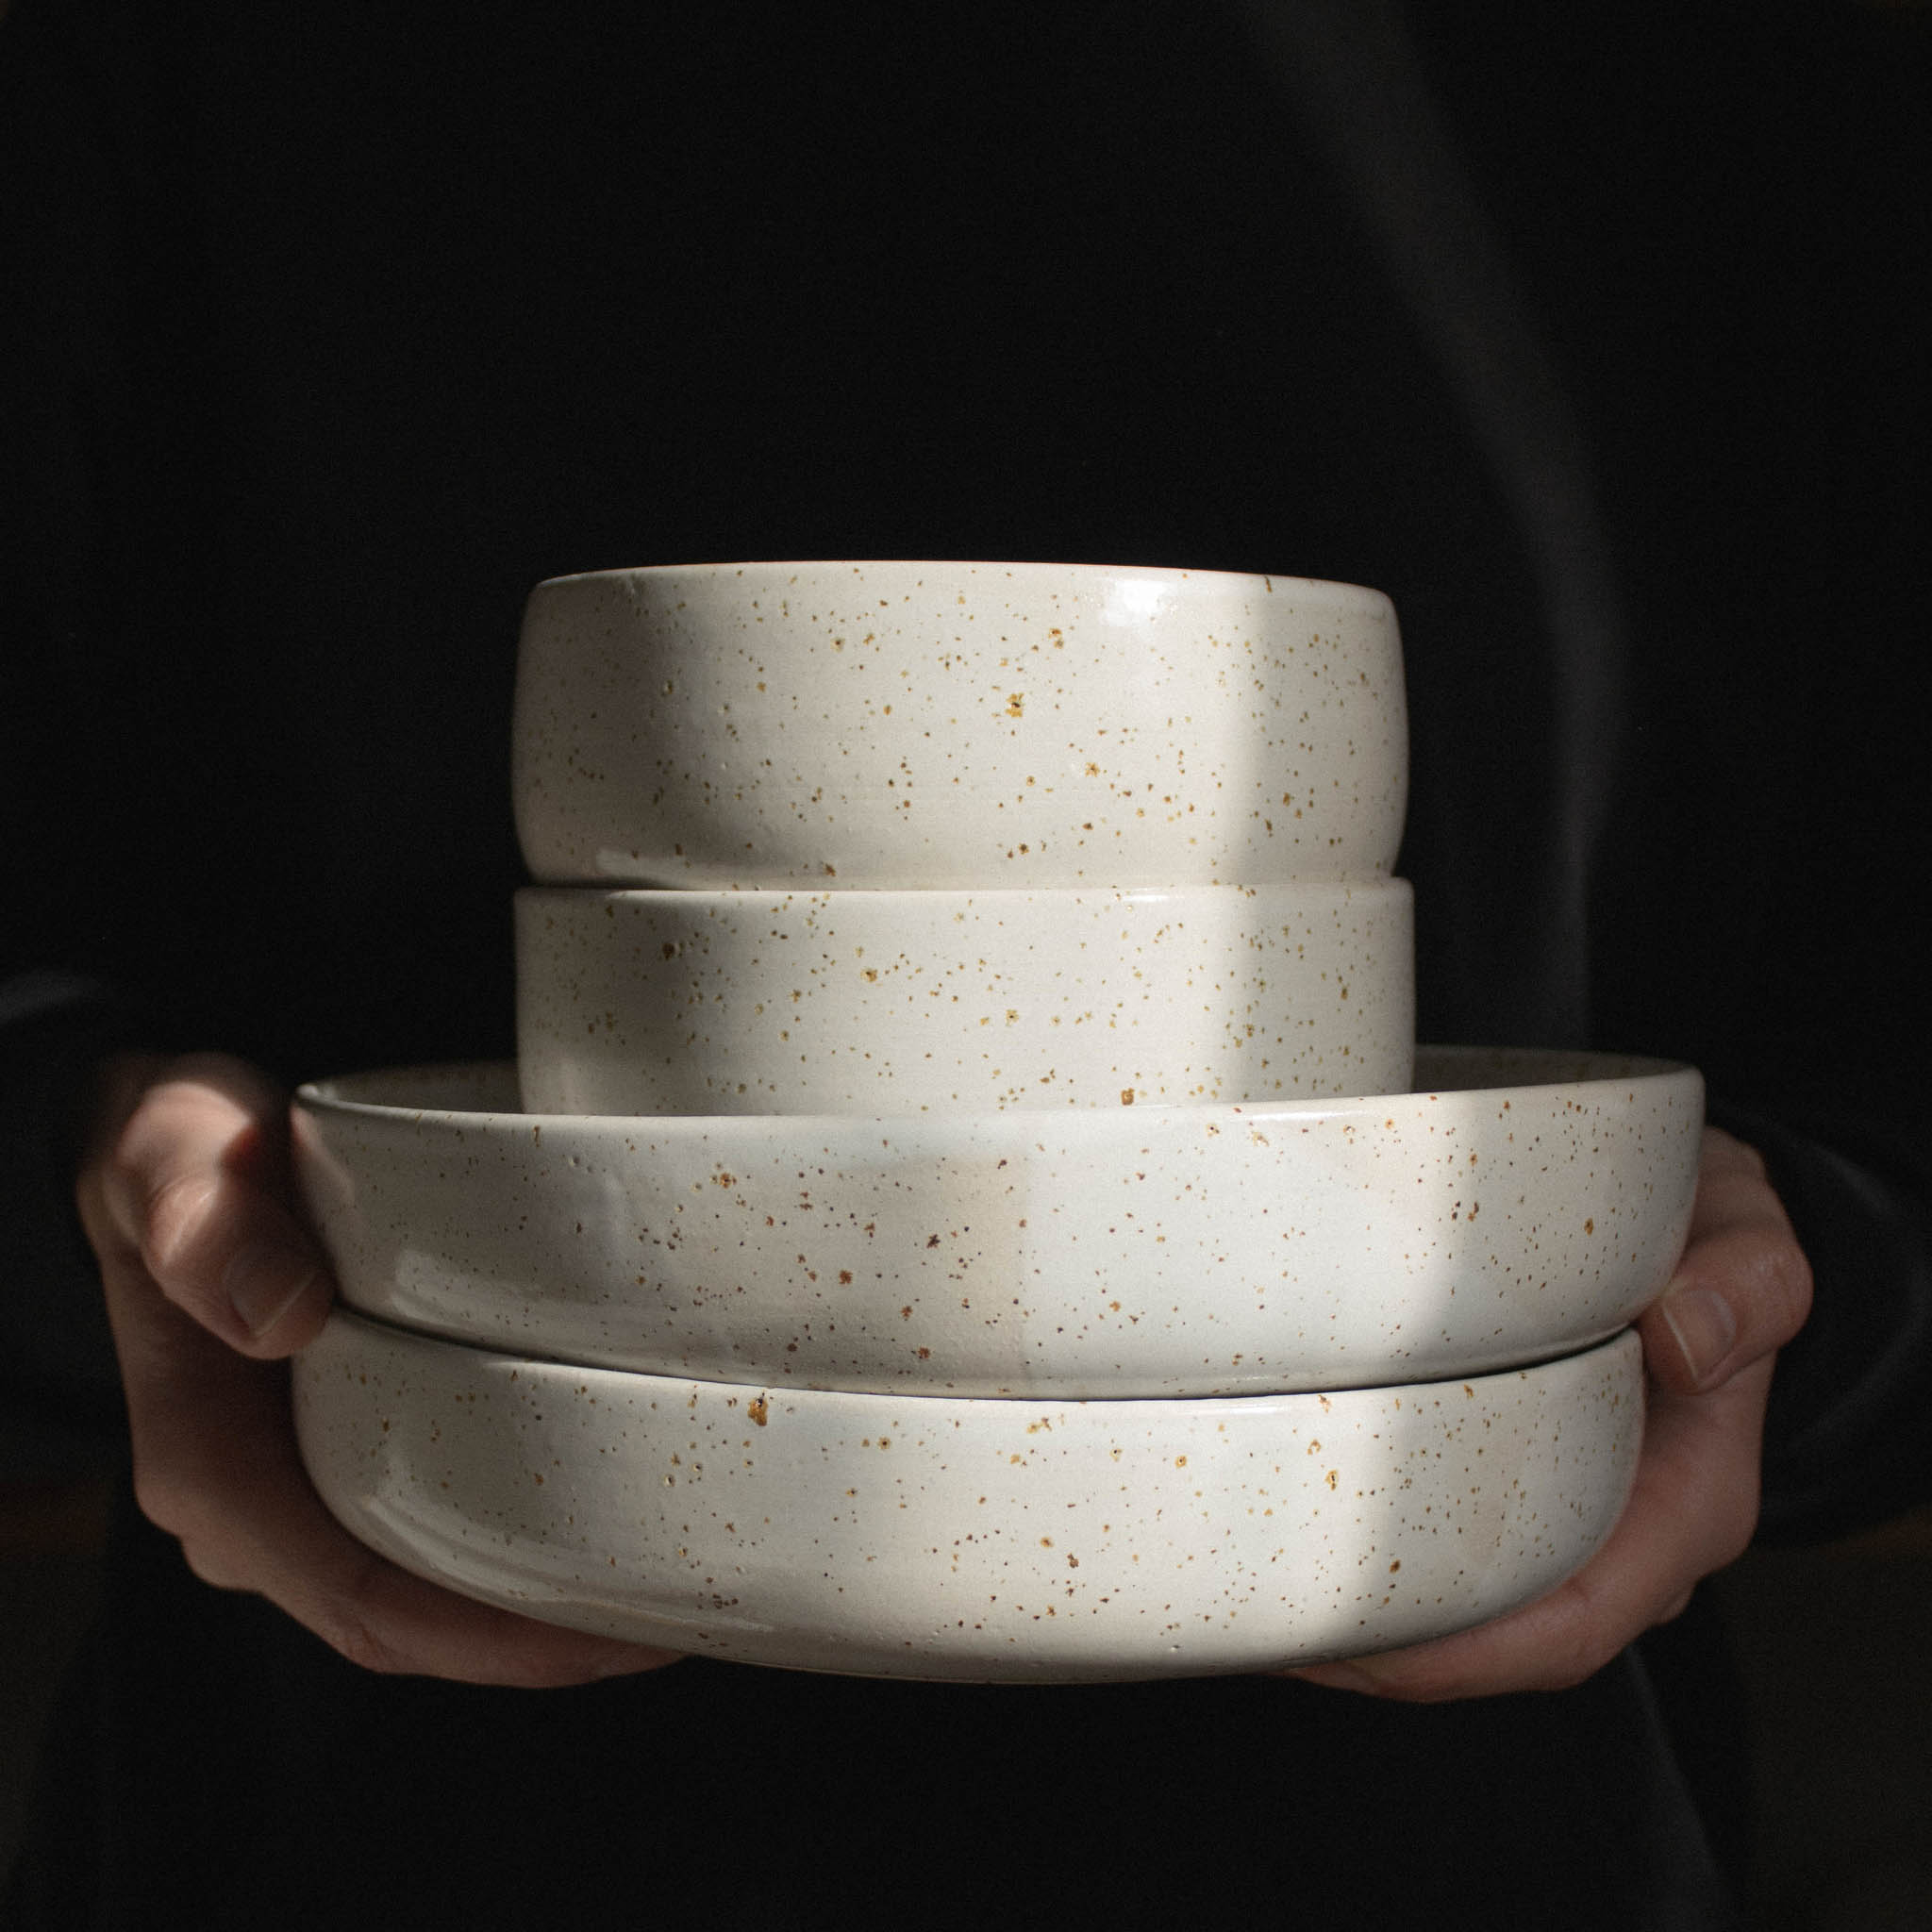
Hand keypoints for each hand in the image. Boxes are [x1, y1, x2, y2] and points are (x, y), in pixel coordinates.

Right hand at [74, 1052, 681, 1685]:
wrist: (175, 1150)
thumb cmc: (183, 1155)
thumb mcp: (173, 1159)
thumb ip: (207, 1226)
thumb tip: (282, 1315)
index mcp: (212, 1470)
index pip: (365, 1605)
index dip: (495, 1641)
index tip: (613, 1628)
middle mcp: (257, 1512)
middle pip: (419, 1625)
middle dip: (551, 1641)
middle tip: (692, 1607)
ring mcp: (304, 1490)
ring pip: (436, 1592)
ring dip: (551, 1605)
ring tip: (682, 1582)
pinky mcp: (350, 1454)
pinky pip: (443, 1531)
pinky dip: (528, 1543)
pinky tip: (618, 1519)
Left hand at [1286, 1125, 1812, 1698]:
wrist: (1714, 1231)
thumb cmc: (1722, 1245)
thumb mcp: (1754, 1246)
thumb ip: (1742, 1288)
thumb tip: (1686, 1339)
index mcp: (1685, 1506)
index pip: (1568, 1627)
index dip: (1455, 1657)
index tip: (1351, 1649)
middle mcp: (1619, 1534)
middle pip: (1488, 1640)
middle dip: (1372, 1652)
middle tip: (1255, 1618)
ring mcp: (1563, 1514)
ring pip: (1454, 1604)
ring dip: (1355, 1612)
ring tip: (1242, 1591)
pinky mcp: (1512, 1479)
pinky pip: (1438, 1541)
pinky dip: (1365, 1551)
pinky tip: (1281, 1527)